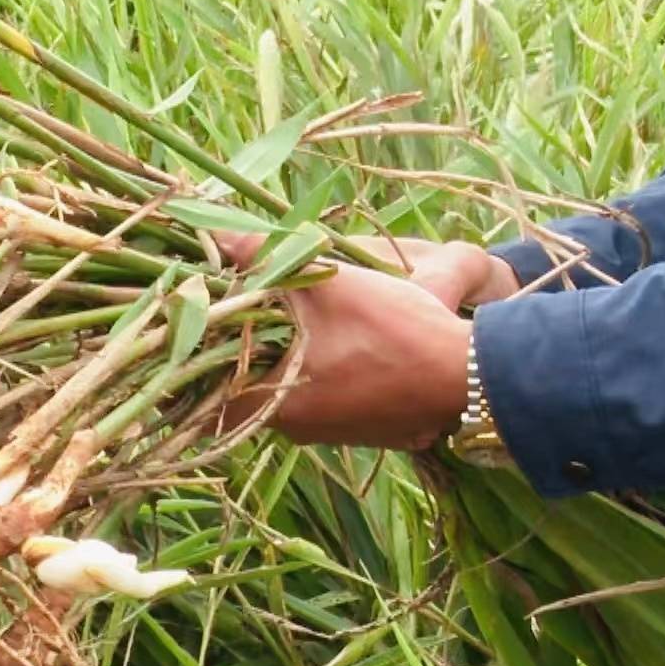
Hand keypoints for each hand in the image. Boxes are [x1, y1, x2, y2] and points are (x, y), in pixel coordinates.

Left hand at [218, 234, 494, 449]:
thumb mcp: (325, 282)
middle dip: (241, 351)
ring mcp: (331, 433)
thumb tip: (216, 232)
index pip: (207, 396)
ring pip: (287, 393)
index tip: (198, 325)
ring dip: (283, 359)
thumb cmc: (391, 329)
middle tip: (239, 308)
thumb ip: (265, 257)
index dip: (197, 358)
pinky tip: (332, 338)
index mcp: (275, 407)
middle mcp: (296, 431)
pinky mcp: (363, 428)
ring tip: (284, 314)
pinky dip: (319, 371)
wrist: (467, 374)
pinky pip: (324, 398)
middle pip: (246, 392)